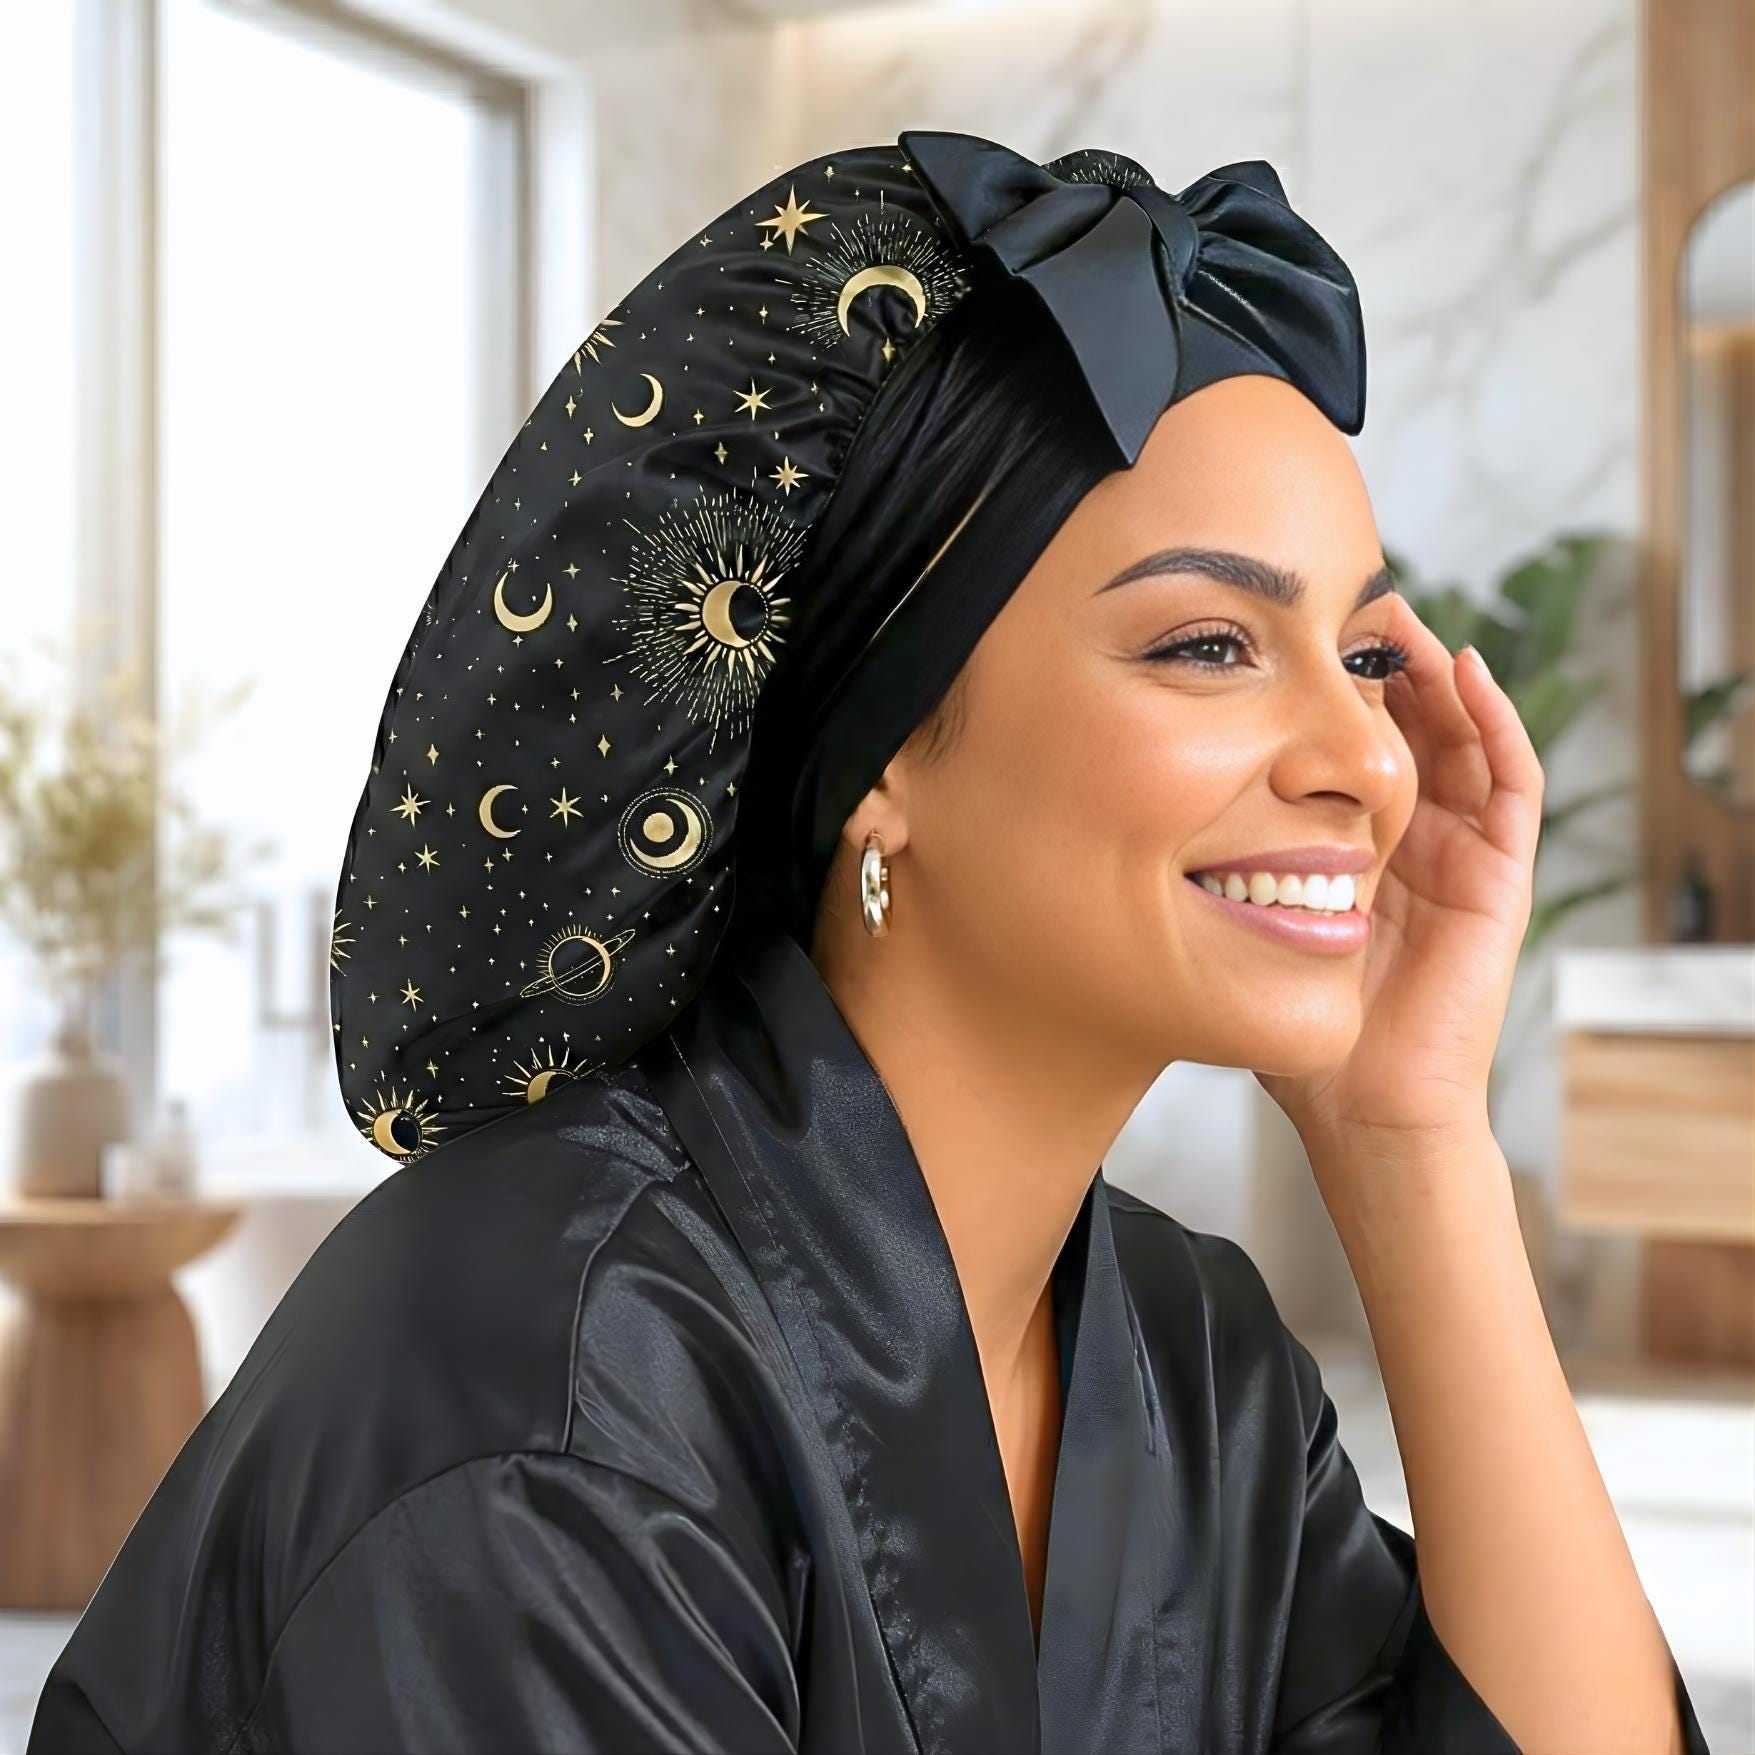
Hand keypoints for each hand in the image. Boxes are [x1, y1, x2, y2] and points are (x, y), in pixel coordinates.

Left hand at [1255, 596, 1544, 1162]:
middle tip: (1343, 601)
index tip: (1281, 633)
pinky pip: (1510, 784)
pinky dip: (1495, 723)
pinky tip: (1462, 673)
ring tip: (1398, 617)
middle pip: (1406, 724)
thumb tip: (1122, 800)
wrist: (1361, 1105)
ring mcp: (1460, 854)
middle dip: (1379, 663)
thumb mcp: (1242, 921)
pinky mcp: (1500, 878)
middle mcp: (1408, 838)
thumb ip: (1211, 868)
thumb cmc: (1293, 1022)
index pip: (1344, 743)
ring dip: (1435, 674)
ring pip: (1459, 737)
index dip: (1323, 687)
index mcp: (1348, 844)